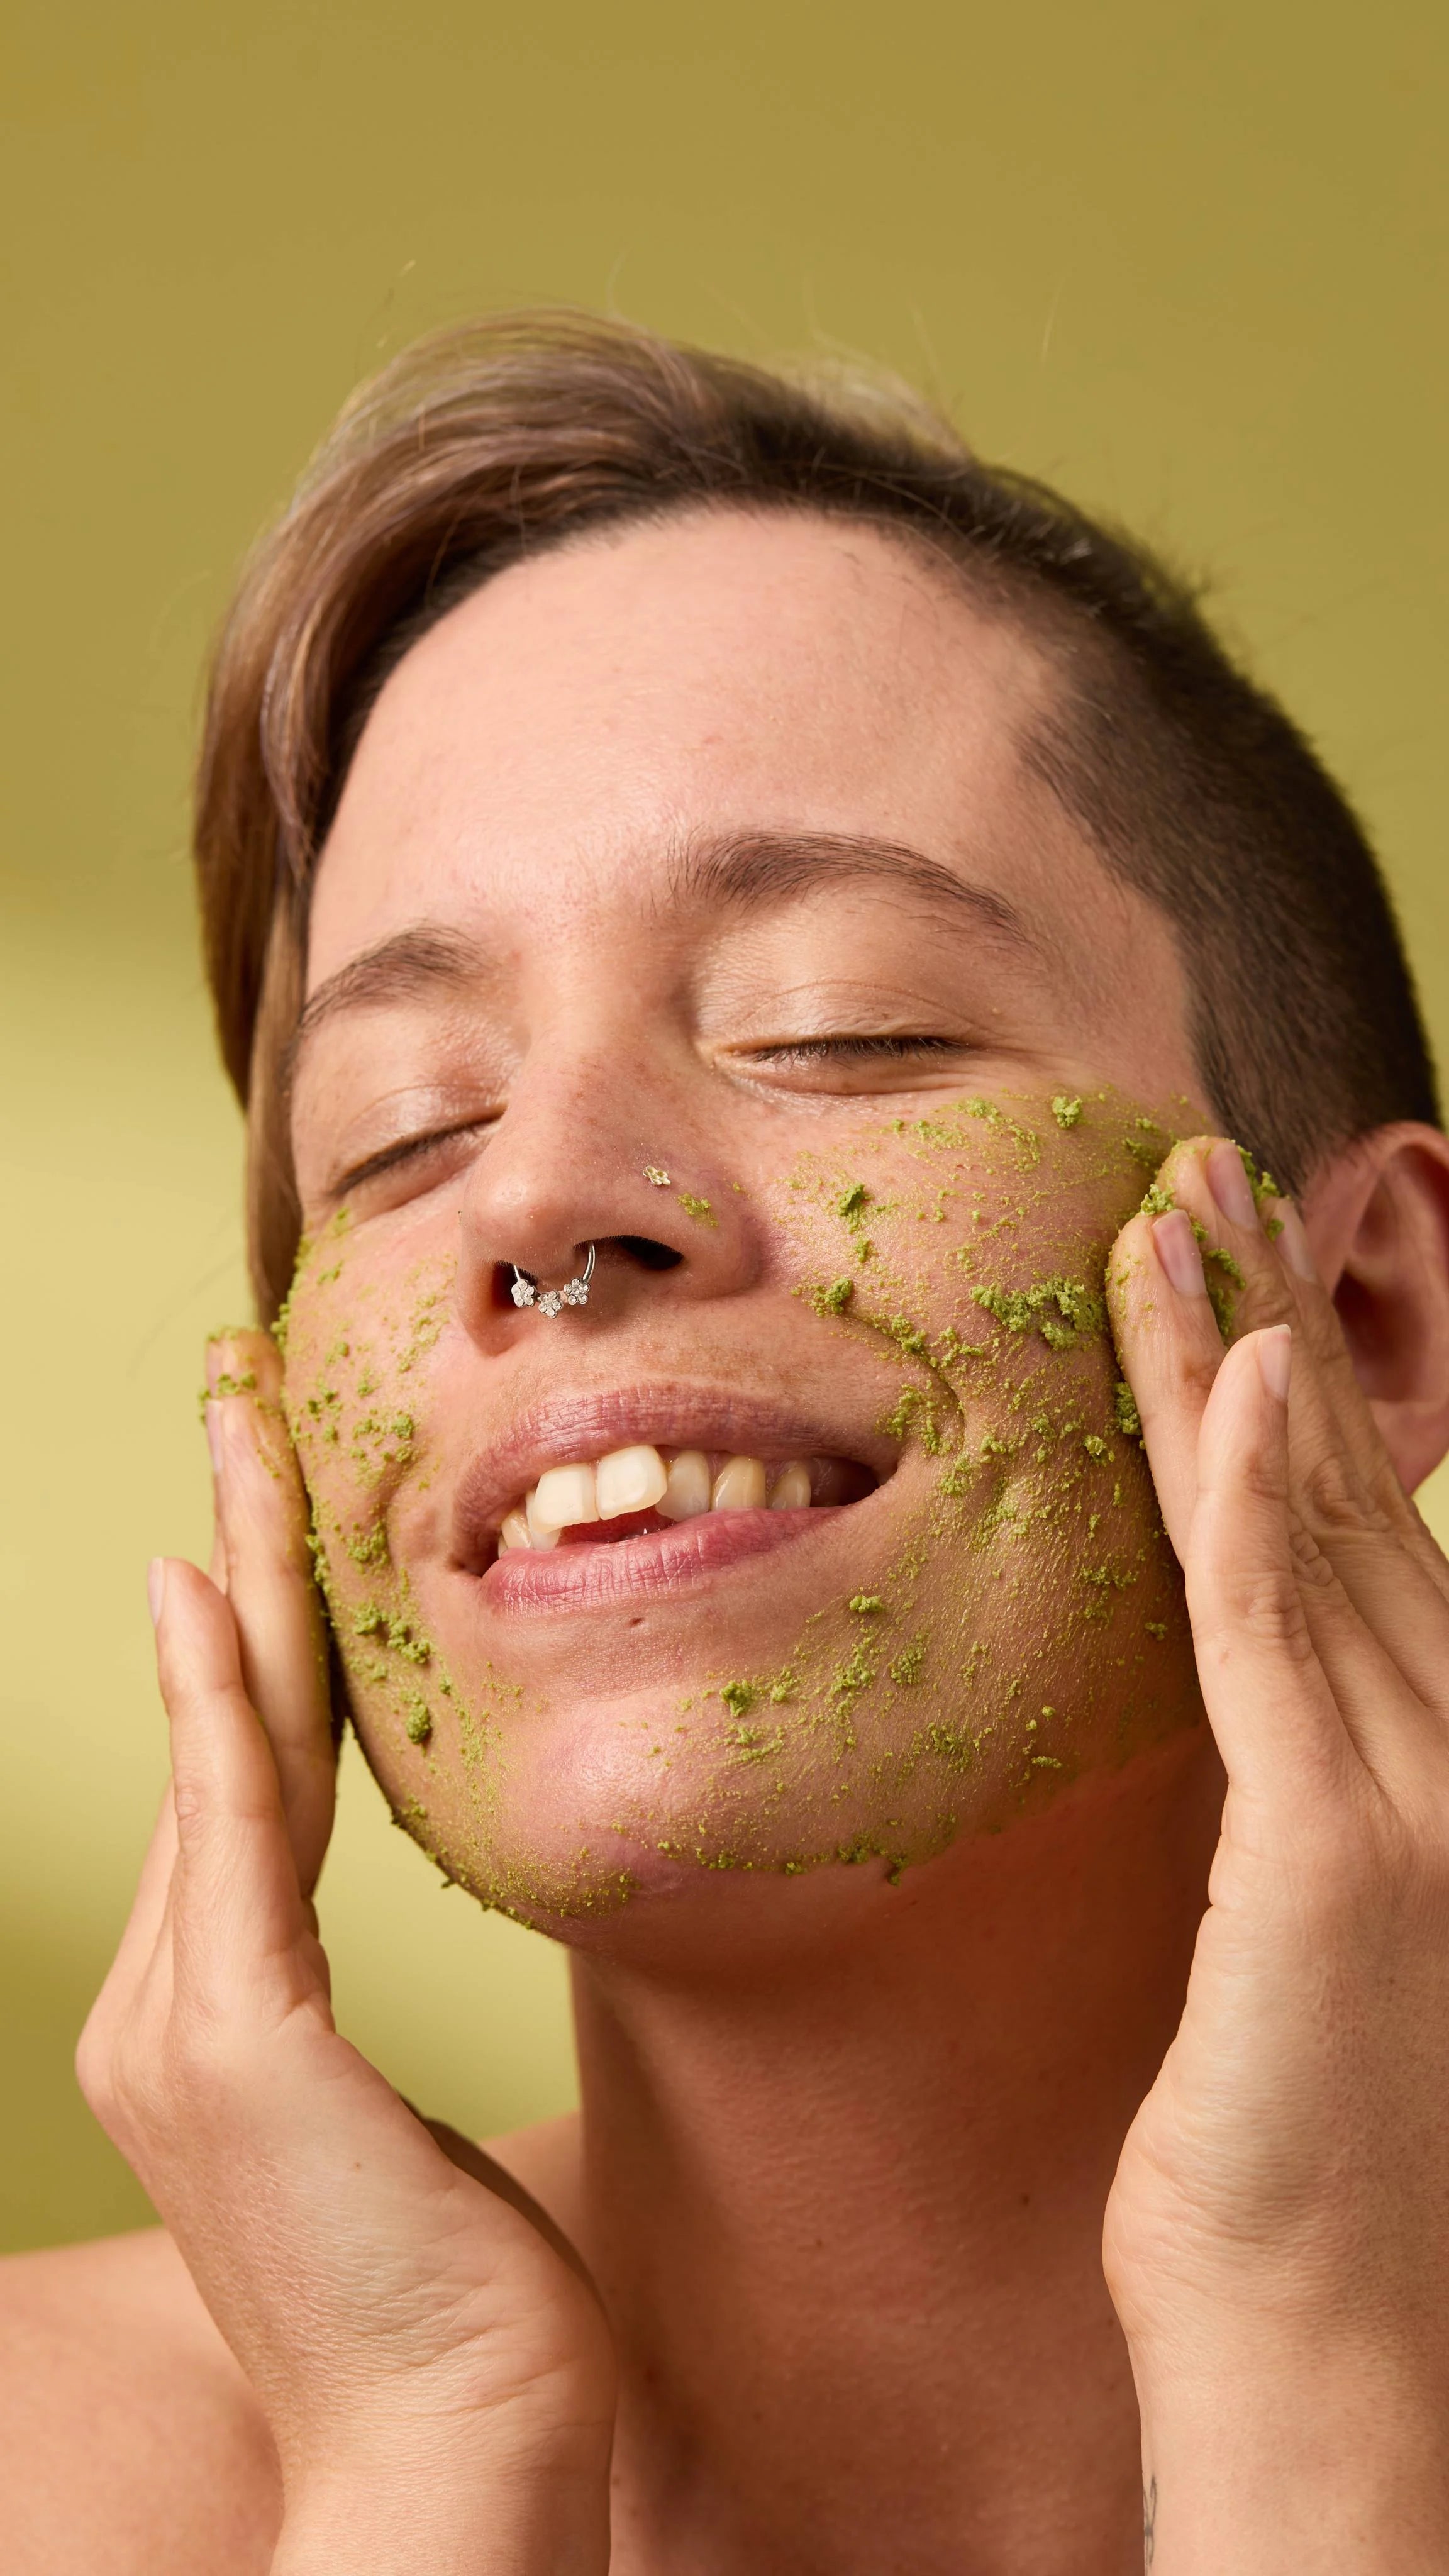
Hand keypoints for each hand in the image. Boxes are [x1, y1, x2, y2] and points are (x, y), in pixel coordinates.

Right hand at [77, 1333, 614, 2574]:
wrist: (451, 2468)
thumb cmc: (464, 2312)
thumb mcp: (402, 2132)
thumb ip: (360, 2024)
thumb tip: (367, 1947)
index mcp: (214, 2025)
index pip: (245, 1781)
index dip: (253, 1634)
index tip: (265, 1511)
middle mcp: (166, 2009)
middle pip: (223, 1730)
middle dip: (238, 1557)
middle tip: (244, 1408)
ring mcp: (181, 2023)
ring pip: (232, 1746)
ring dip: (246, 1579)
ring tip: (252, 1441)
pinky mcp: (236, 2040)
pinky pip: (241, 1822)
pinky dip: (227, 1697)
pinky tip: (225, 1588)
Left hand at [1103, 1141, 1448, 2571]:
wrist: (1341, 2363)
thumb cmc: (1288, 2173)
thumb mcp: (1279, 1947)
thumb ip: (1279, 1802)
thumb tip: (1236, 1708)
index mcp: (1413, 1768)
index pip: (1339, 1532)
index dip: (1277, 1386)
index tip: (1209, 1264)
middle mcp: (1443, 1754)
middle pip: (1334, 1491)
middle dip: (1257, 1319)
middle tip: (1194, 1172)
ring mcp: (1414, 1798)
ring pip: (1305, 1525)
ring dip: (1234, 1351)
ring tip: (1175, 1204)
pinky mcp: (1346, 1855)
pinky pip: (1280, 1635)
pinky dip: (1255, 1490)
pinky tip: (1222, 1366)